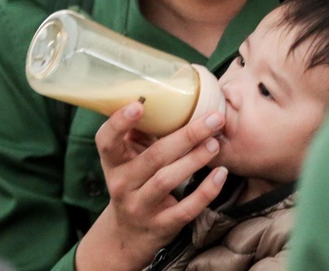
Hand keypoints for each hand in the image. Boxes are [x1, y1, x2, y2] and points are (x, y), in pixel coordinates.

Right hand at [75, 102, 228, 270]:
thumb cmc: (136, 182)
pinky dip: (206, 191)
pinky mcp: (161, 225)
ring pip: (167, 181)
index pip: (106, 141)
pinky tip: (221, 174)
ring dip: (195, 160)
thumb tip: (174, 93)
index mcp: (114, 163)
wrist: (128, 234)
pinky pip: (185, 209)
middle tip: (213, 119)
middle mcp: (121, 184)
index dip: (120, 123)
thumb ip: (143, 133)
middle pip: (153, 157)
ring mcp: (140, 206)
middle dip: (186, 136)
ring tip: (216, 143)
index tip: (139, 103)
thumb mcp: (130, 160)